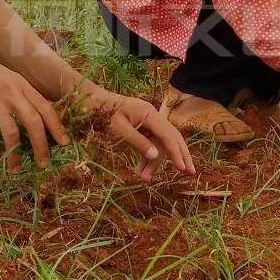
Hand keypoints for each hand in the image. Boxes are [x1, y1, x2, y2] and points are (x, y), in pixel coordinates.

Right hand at [0, 53, 70, 171]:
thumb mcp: (0, 76)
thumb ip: (14, 92)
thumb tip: (27, 115)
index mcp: (19, 82)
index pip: (45, 106)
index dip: (57, 126)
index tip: (65, 143)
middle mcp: (11, 89)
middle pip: (34, 121)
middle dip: (42, 145)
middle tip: (45, 164)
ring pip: (12, 132)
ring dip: (15, 154)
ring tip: (16, 170)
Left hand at [78, 86, 196, 182]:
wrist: (90, 100)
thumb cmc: (102, 113)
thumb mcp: (118, 129)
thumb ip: (137, 142)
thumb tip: (156, 156)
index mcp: (148, 113)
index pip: (168, 134)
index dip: (176, 152)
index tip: (182, 169)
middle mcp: (151, 115)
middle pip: (171, 136)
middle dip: (180, 155)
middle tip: (189, 173)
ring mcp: (147, 120)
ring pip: (160, 142)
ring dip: (155, 161)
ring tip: (144, 178)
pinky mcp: (141, 125)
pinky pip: (150, 142)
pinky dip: (148, 155)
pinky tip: (142, 169)